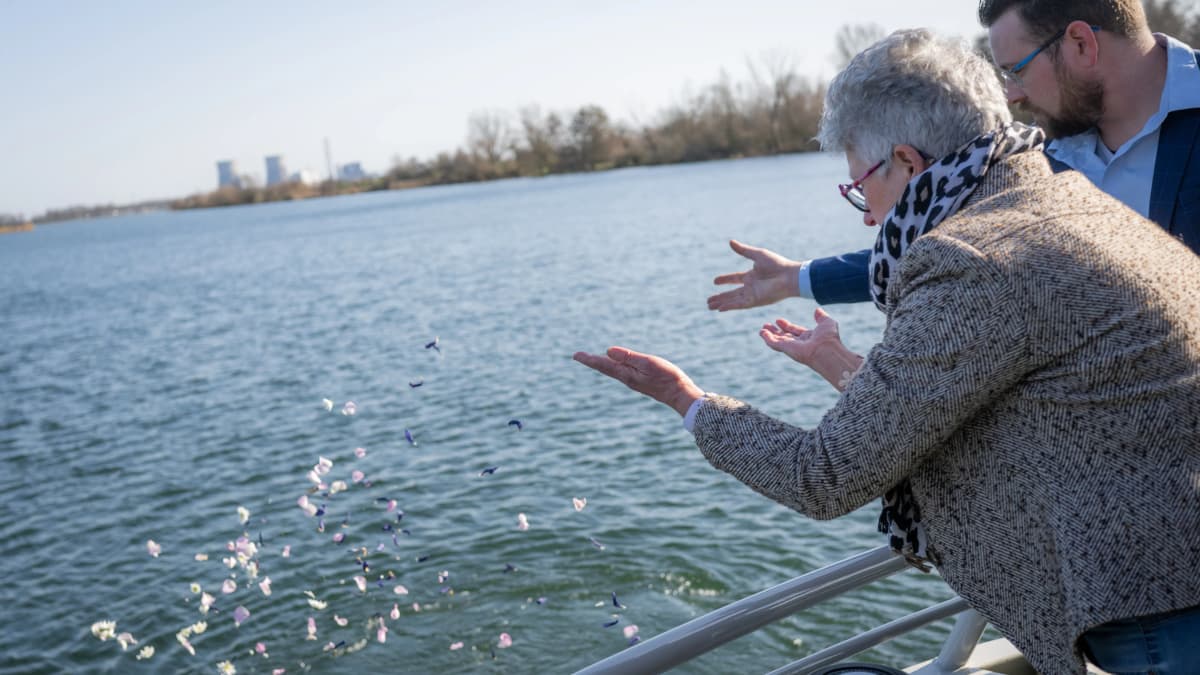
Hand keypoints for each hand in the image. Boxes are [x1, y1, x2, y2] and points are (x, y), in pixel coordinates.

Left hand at [573, 347, 704, 415]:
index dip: (589, 359)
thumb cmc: (667, 377)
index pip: (603, 364)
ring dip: (601, 364)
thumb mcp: (648, 363)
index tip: (576, 355)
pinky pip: (621, 372)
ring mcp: (634, 381)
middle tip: (578, 356)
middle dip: (592, 361)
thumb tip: (607, 351)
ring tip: (592, 359)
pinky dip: (612, 366)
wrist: (680, 395)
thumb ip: (629, 357)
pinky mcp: (640, 381)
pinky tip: (614, 365)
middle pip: (605, 368)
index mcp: (626, 374)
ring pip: (612, 370)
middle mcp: (627, 379)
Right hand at [707, 239, 802, 310]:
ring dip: (721, 303)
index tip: (714, 281)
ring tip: (709, 306)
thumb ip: (743, 250)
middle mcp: (751, 286)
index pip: (735, 279)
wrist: (789, 276)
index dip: (725, 280)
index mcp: (752, 275)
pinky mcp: (755, 301)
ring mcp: (752, 295)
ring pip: (733, 300)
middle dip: (720, 297)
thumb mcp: (757, 255)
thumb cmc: (777, 264)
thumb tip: (730, 242)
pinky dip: (729, 306)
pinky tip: (719, 309)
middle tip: (708, 301)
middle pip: (731, 293)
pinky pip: (739, 305)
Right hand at [759, 308, 842, 366]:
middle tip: (767, 325)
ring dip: (769, 335)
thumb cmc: (829, 338)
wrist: (826, 349)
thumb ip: (821, 316)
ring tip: (761, 330)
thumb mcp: (827, 323)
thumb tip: (817, 310)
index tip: (778, 320)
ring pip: (778, 341)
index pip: (794, 331)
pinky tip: (762, 333)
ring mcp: (792, 347)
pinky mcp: (786, 349)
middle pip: (784, 336)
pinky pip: (774, 343)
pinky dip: (767, 338)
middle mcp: (799, 343)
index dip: (786, 326)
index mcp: (808, 337)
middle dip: (775, 331)